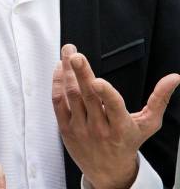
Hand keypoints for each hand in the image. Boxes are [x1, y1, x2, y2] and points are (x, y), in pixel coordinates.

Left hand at [52, 44, 179, 188]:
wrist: (108, 171)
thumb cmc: (128, 142)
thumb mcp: (148, 124)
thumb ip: (159, 99)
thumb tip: (174, 77)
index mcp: (121, 127)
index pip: (113, 108)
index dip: (105, 93)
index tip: (97, 80)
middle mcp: (99, 128)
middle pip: (88, 97)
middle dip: (81, 73)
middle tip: (75, 55)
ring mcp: (81, 128)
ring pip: (71, 96)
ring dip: (67, 72)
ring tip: (68, 53)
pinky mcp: (65, 128)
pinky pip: (58, 103)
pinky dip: (57, 84)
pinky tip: (60, 69)